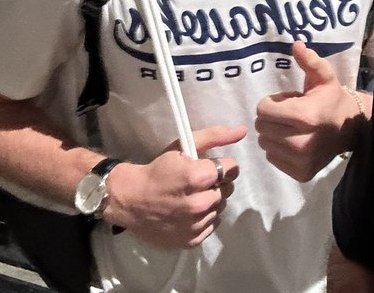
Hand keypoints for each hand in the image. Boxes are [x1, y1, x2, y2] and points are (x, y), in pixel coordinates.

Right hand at [103, 124, 245, 248]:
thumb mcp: (182, 146)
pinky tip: (189, 212)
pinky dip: (204, 219)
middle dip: (217, 184)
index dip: (222, 166)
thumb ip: (214, 137)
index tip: (208, 167)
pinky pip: (212, 226)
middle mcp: (200, 204)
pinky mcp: (192, 240)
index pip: (231, 169)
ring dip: (211, 201)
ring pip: (220, 208)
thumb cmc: (157, 170)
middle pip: (228, 190)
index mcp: (198, 177)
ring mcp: (196, 225)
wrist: (130, 200)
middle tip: (198, 183)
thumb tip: (242, 132)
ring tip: (192, 197)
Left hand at [254, 41, 366, 181]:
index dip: (271, 102)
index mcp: (304, 116)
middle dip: (271, 117)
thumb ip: (309, 61)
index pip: (262, 110)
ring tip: (293, 127)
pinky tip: (295, 141)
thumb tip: (296, 45)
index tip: (287, 101)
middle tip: (289, 114)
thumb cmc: (331, 99)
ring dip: (273, 133)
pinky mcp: (301, 173)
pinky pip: (272, 158)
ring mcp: (301, 160)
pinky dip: (278, 149)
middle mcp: (301, 142)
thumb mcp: (323, 77)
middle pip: (261, 127)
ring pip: (265, 143)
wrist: (351, 129)